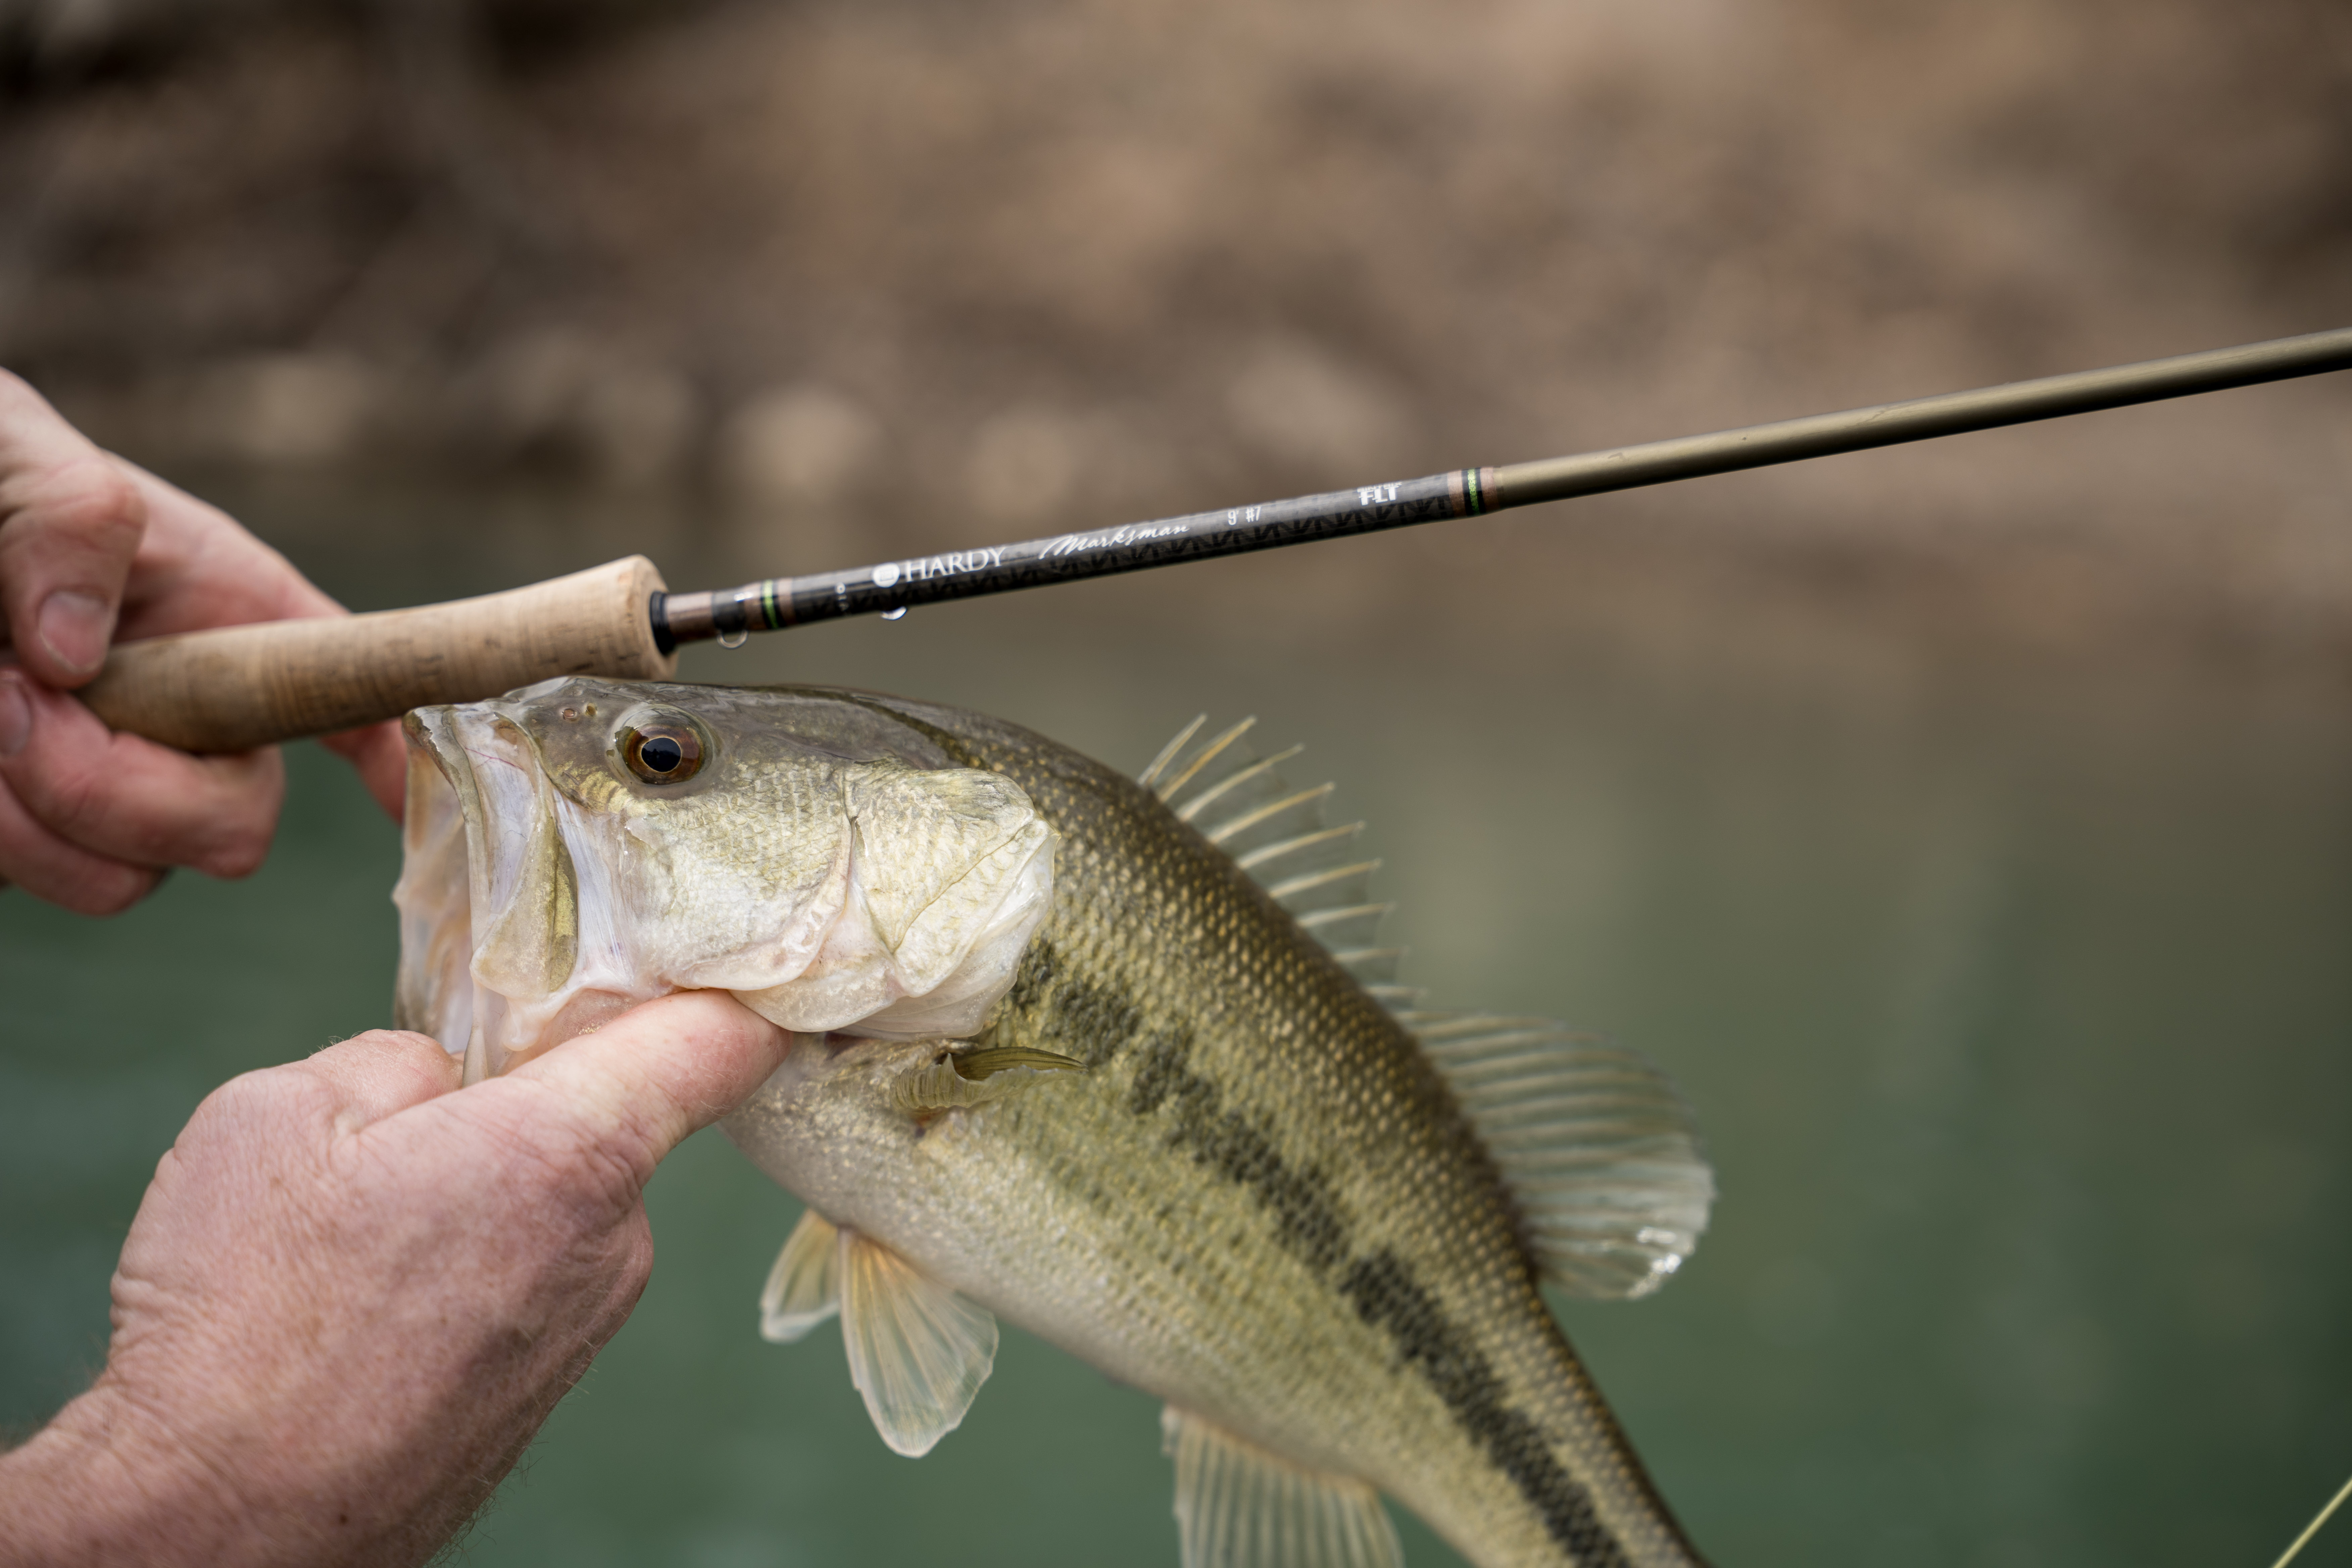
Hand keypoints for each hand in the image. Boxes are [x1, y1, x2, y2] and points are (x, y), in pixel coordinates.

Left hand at [0, 370, 404, 913]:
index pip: (346, 692)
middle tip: (16, 702)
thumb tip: (72, 650)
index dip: (395, 751)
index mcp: (229, 618)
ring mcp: (114, 792)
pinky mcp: (39, 838)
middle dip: (119, 788)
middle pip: (230, 828)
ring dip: (32, 811)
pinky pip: (41, 879)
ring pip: (125, 878)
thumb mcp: (18, 455)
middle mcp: (190, 723)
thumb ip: (68, 519)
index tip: (403, 802)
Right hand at [0, 992, 788, 1567]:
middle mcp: (610, 1240)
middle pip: (614, 1118)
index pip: (721, 1041)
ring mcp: (587, 1323)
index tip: (716, 954)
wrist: (218, 1521)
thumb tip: (444, 1073)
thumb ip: (393, 1063)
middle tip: (413, 1122)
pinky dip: (472, 1269)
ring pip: (562, 1203)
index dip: (730, 985)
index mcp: (566, 1150)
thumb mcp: (280, 1114)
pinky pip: (535, 1279)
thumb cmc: (240, 1315)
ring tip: (364, 1241)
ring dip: (488, 1193)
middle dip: (529, 1100)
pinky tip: (375, 1306)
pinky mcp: (549, 1385)